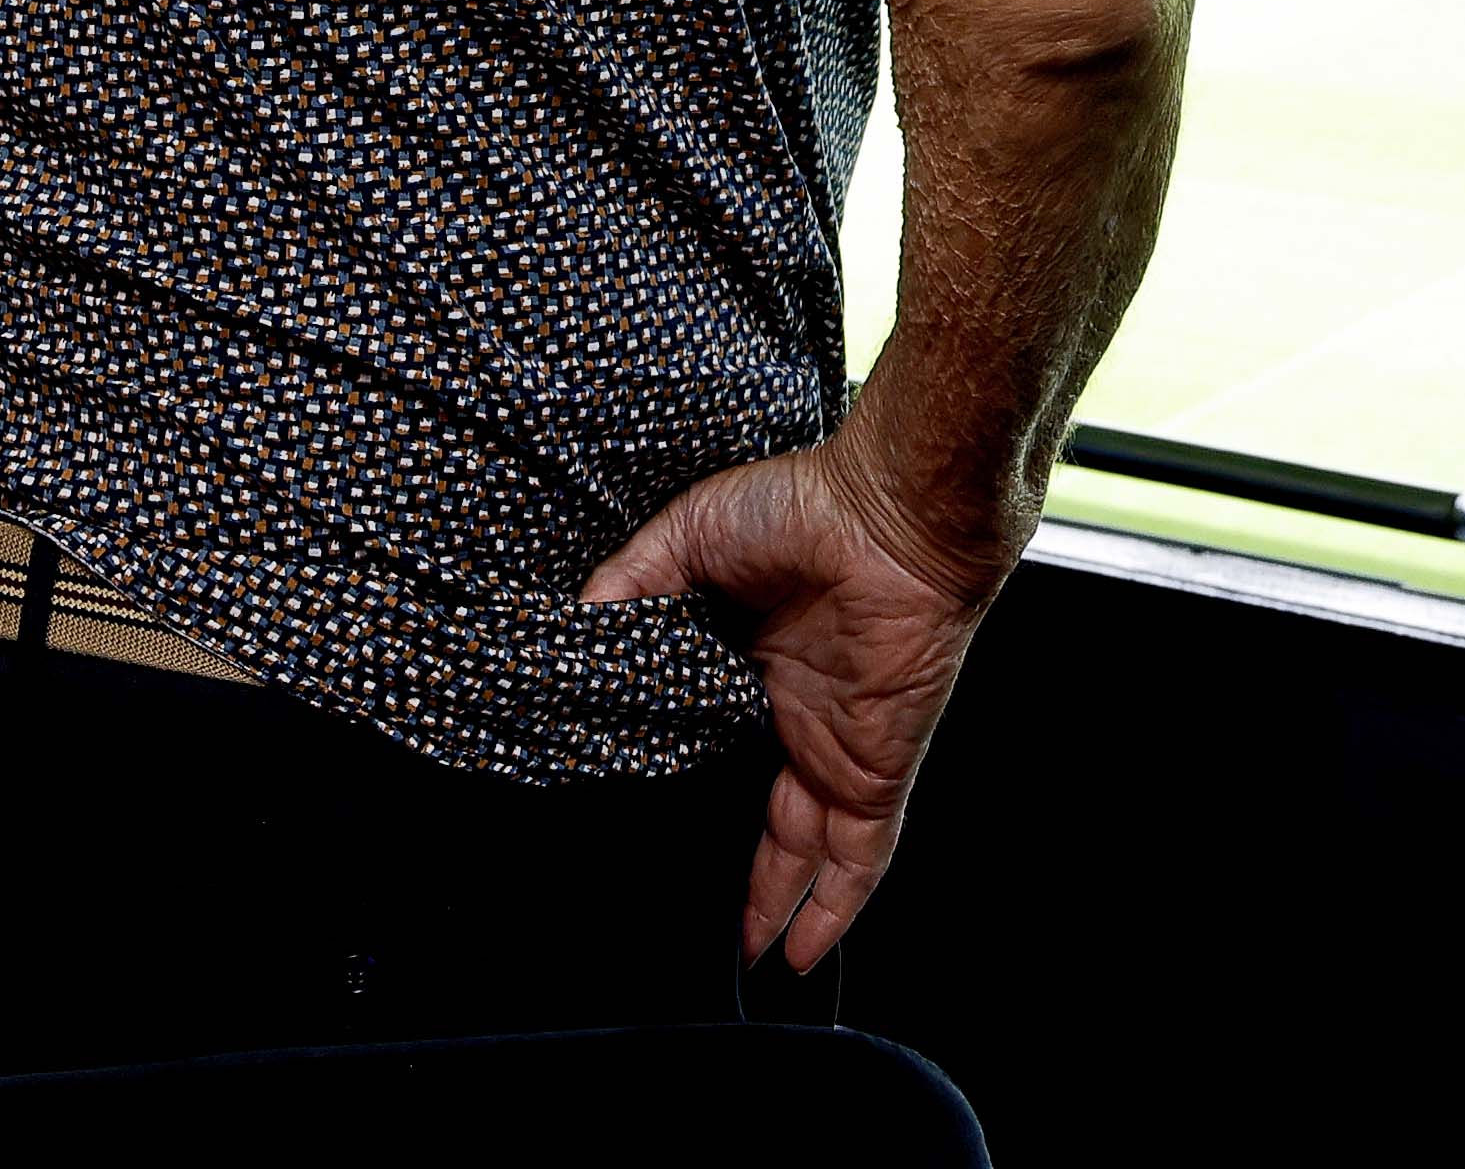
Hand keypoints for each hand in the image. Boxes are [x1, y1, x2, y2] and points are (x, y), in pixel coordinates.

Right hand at [580, 435, 1009, 974]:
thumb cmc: (801, 506)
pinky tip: (802, 953)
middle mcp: (797, 716)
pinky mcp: (871, 771)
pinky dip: (833, 907)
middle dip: (738, 866)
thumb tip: (577, 623)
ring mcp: (836, 749)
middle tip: (689, 909)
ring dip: (778, 906)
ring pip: (805, 852)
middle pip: (763, 813)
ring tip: (741, 956)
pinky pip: (857, 857)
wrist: (887, 514)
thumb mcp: (690, 536)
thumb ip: (634, 581)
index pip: (720, 742)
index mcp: (757, 664)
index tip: (644, 813)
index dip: (689, 782)